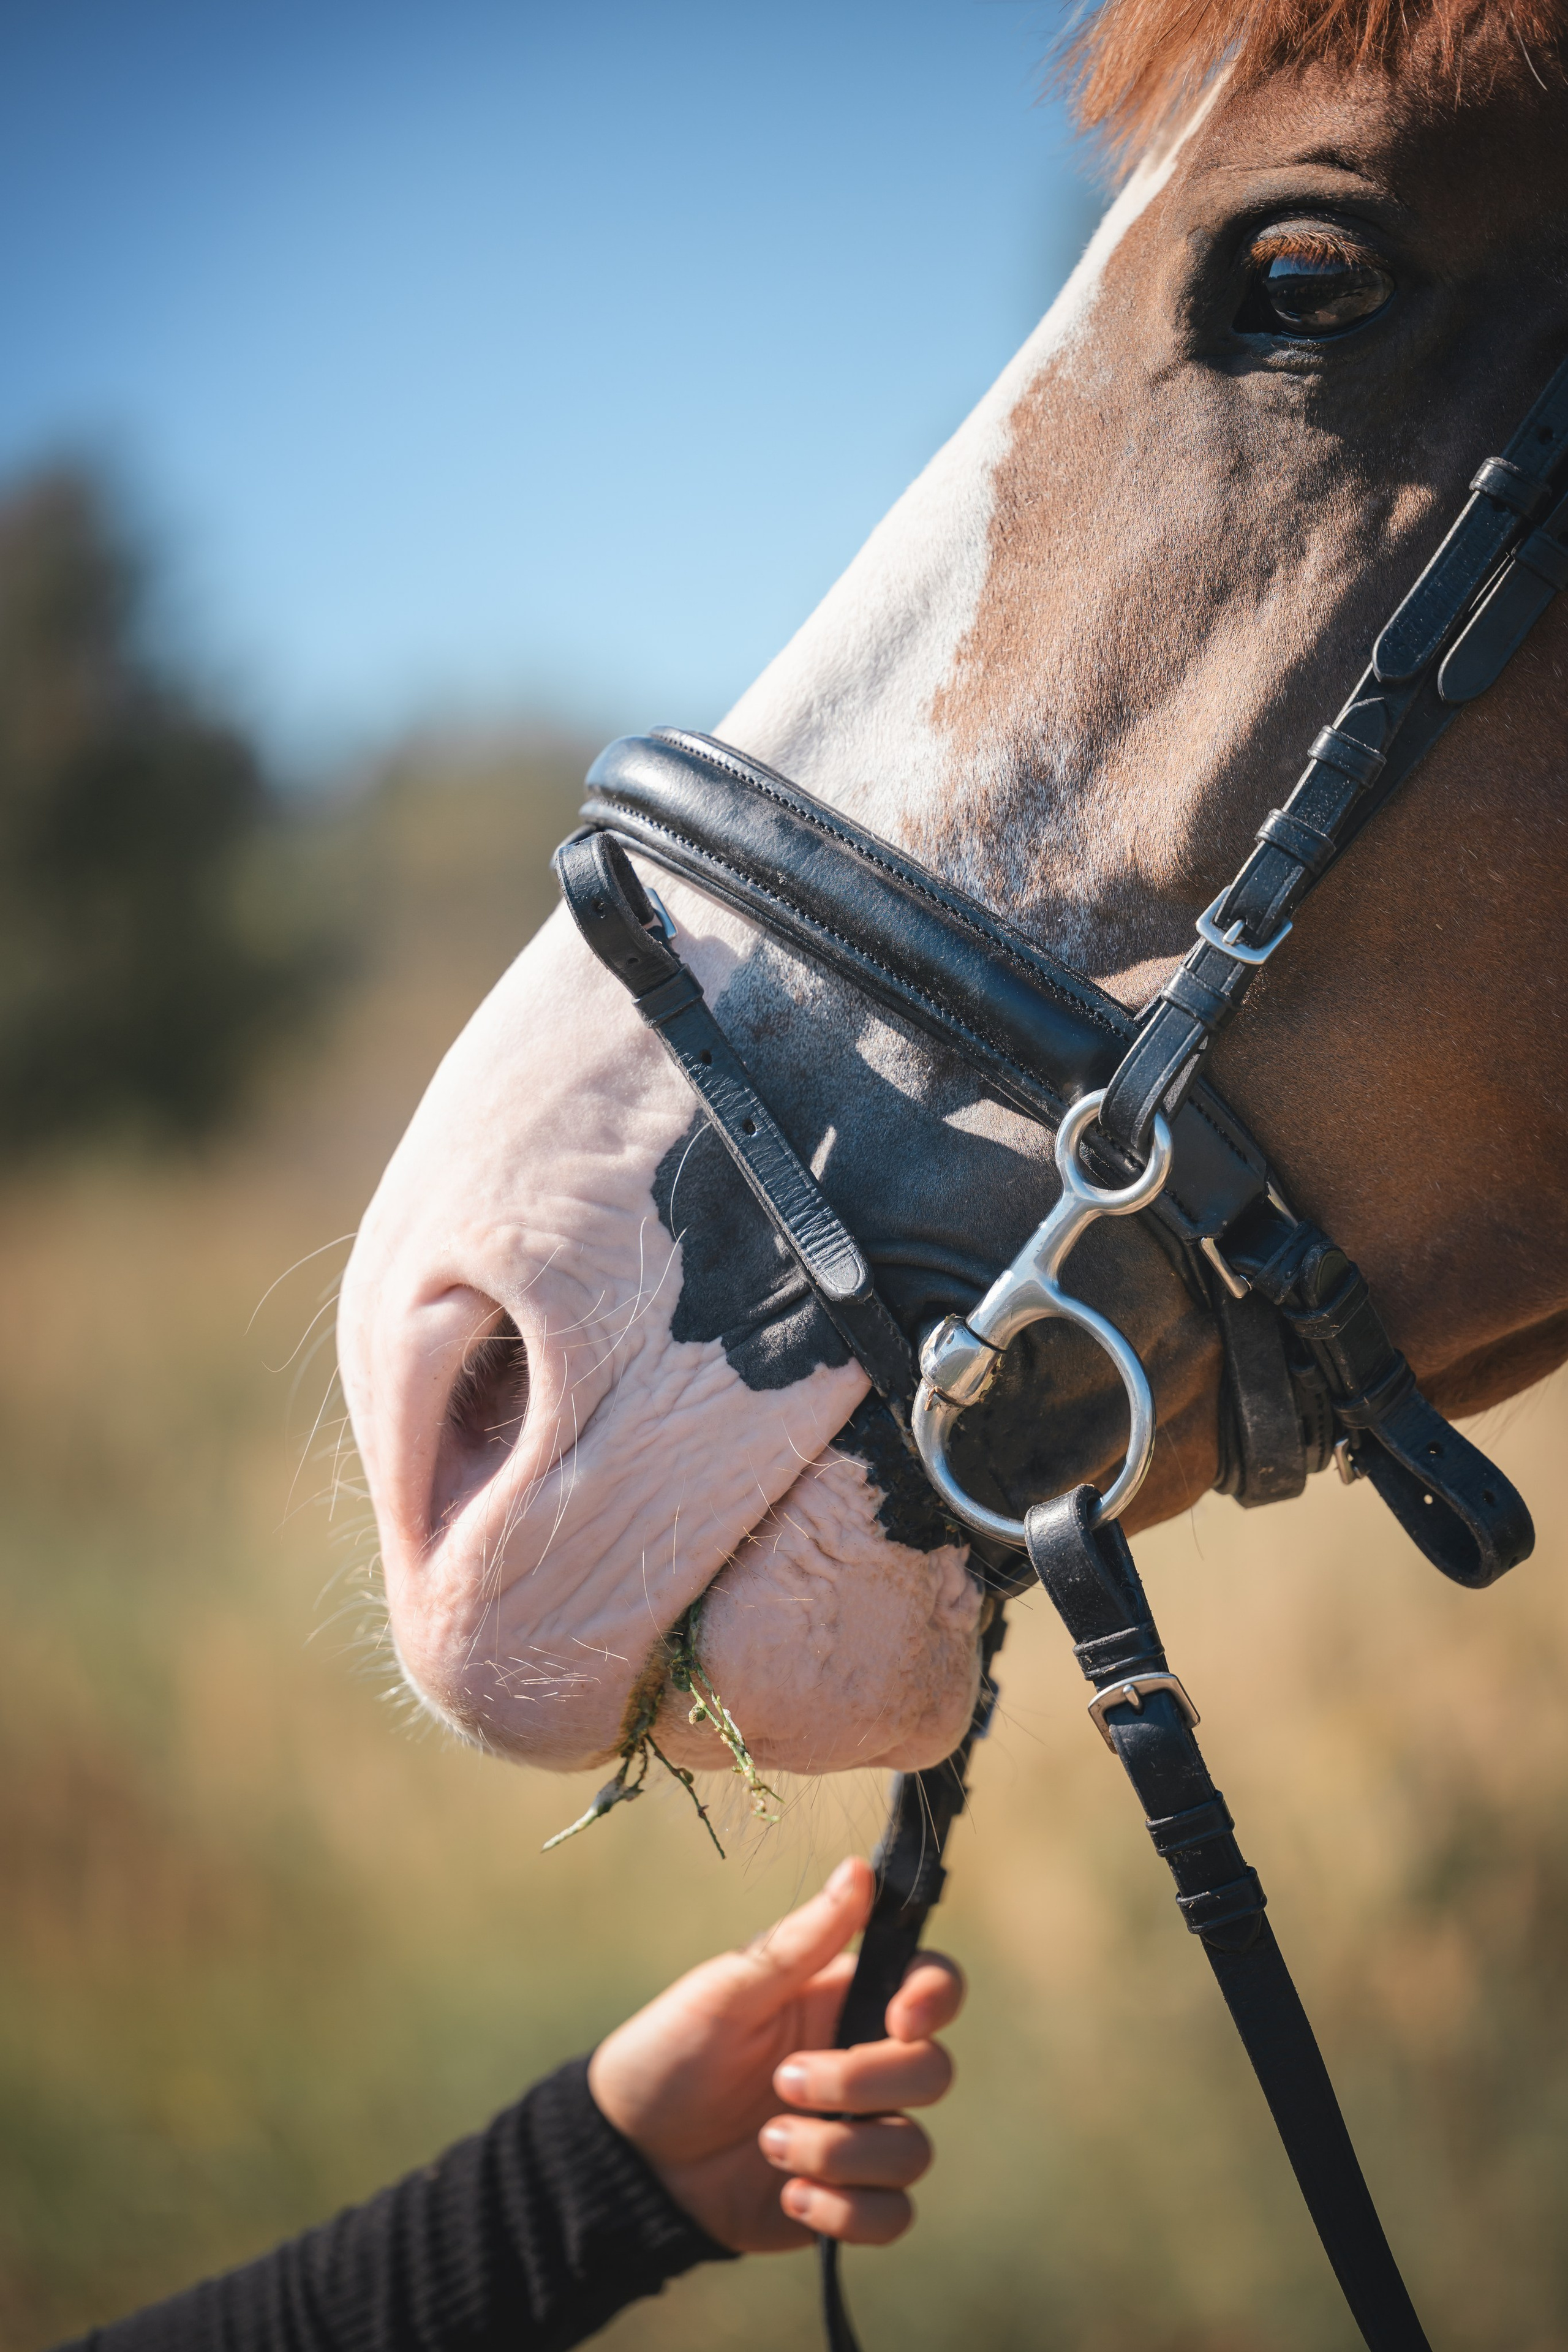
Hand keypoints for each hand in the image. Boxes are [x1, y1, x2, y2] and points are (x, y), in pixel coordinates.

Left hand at [587, 1855, 962, 2254]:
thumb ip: (800, 1941)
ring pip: (911, 2150)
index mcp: (843, 2000)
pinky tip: (786, 2194)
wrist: (631, 2153)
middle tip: (783, 2083)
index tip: (901, 2019)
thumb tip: (858, 1870)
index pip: (931, 1985)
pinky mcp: (845, 2199)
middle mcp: (864, 2065)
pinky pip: (892, 2217)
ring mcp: (859, 2136)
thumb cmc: (673, 2052)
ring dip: (839, 2152)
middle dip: (861, 2083)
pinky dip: (843, 2210)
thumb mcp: (728, 1991)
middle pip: (932, 2071)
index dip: (935, 1998)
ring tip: (767, 2144)